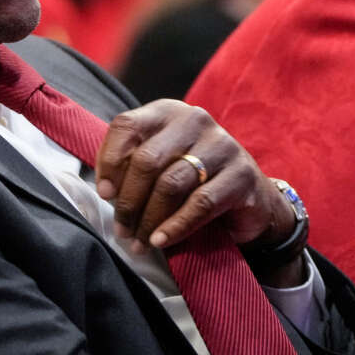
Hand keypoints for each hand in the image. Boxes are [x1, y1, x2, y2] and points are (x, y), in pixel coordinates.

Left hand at [94, 100, 296, 258]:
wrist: (250, 199)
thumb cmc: (193, 182)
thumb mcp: (160, 165)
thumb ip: (132, 166)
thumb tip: (105, 190)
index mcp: (167, 112)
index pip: (127, 126)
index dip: (110, 161)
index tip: (104, 194)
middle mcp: (194, 120)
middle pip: (148, 160)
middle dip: (129, 201)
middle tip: (122, 230)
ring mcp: (221, 144)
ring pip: (171, 184)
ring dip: (149, 219)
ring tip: (139, 242)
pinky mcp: (241, 174)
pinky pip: (200, 204)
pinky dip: (176, 227)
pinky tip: (161, 241)